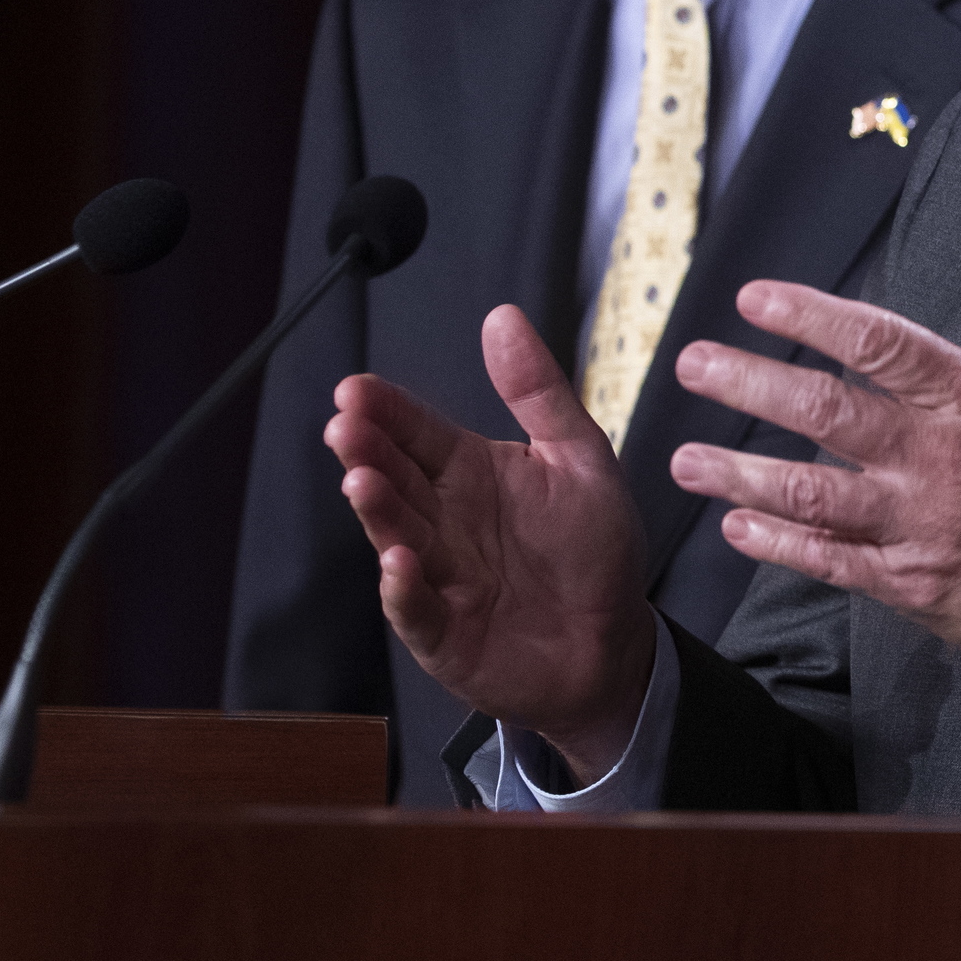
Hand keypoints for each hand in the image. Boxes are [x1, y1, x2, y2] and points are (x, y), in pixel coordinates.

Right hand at [326, 305, 654, 782]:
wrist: (613, 644)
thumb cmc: (593, 550)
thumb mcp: (579, 457)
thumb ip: (538, 391)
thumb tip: (502, 317)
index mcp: (470, 472)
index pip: (418, 432)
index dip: (387, 410)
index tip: (355, 389)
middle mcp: (443, 520)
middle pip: (396, 478)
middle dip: (367, 452)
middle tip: (346, 426)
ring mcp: (437, 576)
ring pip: (396, 536)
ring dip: (376, 510)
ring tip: (362, 481)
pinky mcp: (443, 633)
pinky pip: (416, 608)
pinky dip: (404, 588)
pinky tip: (400, 563)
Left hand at [669, 232, 960, 697]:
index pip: (879, 342)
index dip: (811, 316)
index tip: (755, 299)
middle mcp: (942, 456)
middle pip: (826, 411)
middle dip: (749, 385)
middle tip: (692, 366)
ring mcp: (925, 524)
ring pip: (813, 493)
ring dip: (740, 475)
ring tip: (685, 461)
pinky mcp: (918, 587)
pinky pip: (833, 562)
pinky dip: (780, 544)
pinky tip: (740, 529)